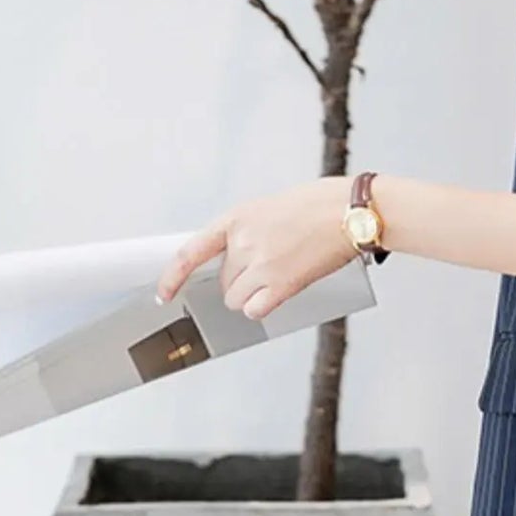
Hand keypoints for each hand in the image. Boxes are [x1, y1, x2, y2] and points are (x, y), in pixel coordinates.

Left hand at [153, 177, 356, 320]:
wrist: (352, 211)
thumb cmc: (320, 205)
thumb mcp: (271, 207)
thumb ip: (248, 231)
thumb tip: (238, 258)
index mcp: (236, 218)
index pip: (190, 252)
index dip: (171, 277)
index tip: (163, 294)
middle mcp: (243, 242)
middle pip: (222, 281)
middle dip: (240, 280)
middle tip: (269, 265)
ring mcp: (261, 264)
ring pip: (236, 299)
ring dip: (252, 295)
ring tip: (279, 276)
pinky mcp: (281, 285)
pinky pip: (255, 309)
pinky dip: (263, 306)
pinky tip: (278, 293)